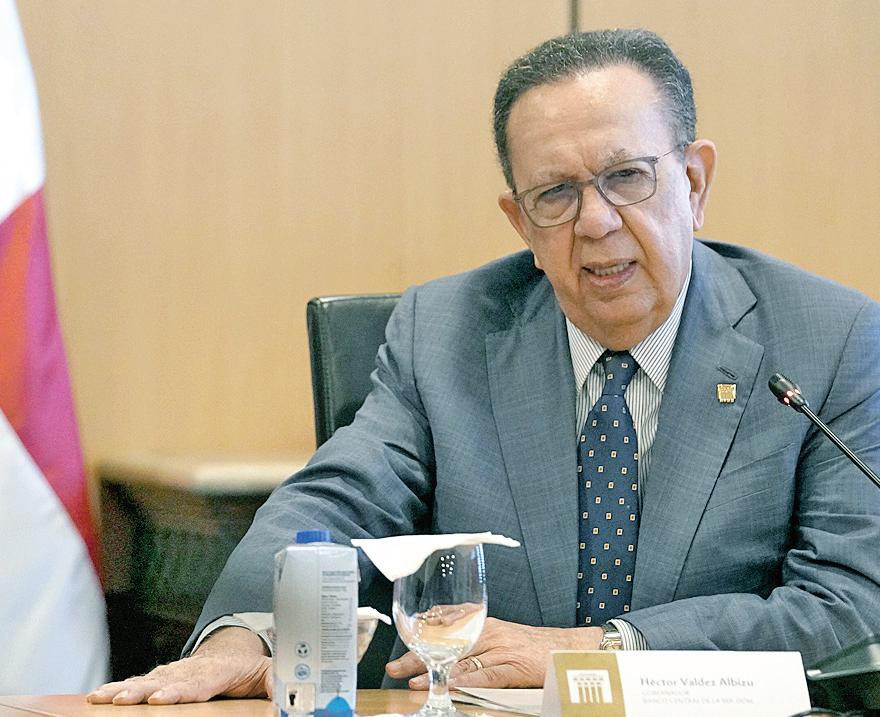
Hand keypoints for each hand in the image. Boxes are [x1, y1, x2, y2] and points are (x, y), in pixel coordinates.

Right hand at [87, 626, 271, 704]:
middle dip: (141, 690)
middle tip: (119, 700)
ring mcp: (177, 672)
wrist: (236, 650)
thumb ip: (275, 683)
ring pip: (148, 680)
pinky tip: (102, 694)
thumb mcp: (269, 673)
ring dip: (124, 689)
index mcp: (218, 671)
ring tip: (102, 697)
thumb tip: (284, 697)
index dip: (179, 691)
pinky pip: (142, 681)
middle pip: (165, 681)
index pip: (197, 683)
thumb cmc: (250, 667)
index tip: (160, 698)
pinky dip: (121, 687)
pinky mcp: (165, 677)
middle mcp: (193, 669)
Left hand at [386, 617, 601, 688]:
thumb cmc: (530, 645)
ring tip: (413, 679)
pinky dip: (466, 680)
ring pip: (462, 657)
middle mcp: (489, 631)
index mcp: (484, 622)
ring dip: (435, 670)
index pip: (445, 624)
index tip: (399, 640)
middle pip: (447, 642)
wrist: (566, 648)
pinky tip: (449, 685)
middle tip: (395, 666)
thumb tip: (444, 648)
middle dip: (418, 654)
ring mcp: (501, 648)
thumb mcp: (499, 636)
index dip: (420, 632)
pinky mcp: (514, 666)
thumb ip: (475, 638)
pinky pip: (486, 674)